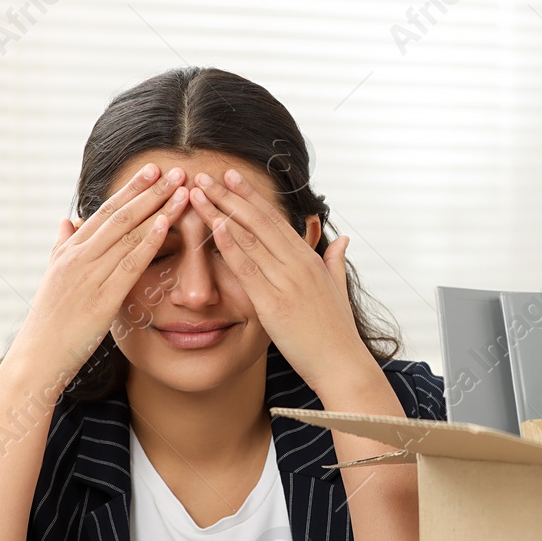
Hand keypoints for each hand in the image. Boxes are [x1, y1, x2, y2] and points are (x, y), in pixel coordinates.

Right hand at [9, 162, 188, 386]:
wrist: (37, 356)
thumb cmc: (49, 321)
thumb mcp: (53, 277)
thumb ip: (63, 247)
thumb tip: (67, 220)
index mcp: (70, 251)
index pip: (105, 212)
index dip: (131, 190)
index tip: (153, 171)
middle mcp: (78, 257)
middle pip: (119, 216)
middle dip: (149, 191)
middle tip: (174, 170)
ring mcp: (88, 276)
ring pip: (127, 235)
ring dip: (157, 209)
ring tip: (181, 190)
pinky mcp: (101, 299)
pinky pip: (129, 265)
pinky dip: (148, 242)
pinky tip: (166, 224)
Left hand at [188, 166, 377, 397]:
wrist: (343, 365)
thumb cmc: (338, 333)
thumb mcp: (338, 289)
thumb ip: (335, 261)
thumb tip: (342, 239)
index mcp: (311, 259)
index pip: (275, 220)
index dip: (251, 197)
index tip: (231, 179)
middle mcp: (299, 264)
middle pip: (259, 221)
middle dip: (230, 196)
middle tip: (206, 175)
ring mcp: (287, 282)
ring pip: (249, 238)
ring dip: (221, 212)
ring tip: (198, 193)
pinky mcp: (274, 304)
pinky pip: (248, 269)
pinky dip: (230, 245)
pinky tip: (214, 226)